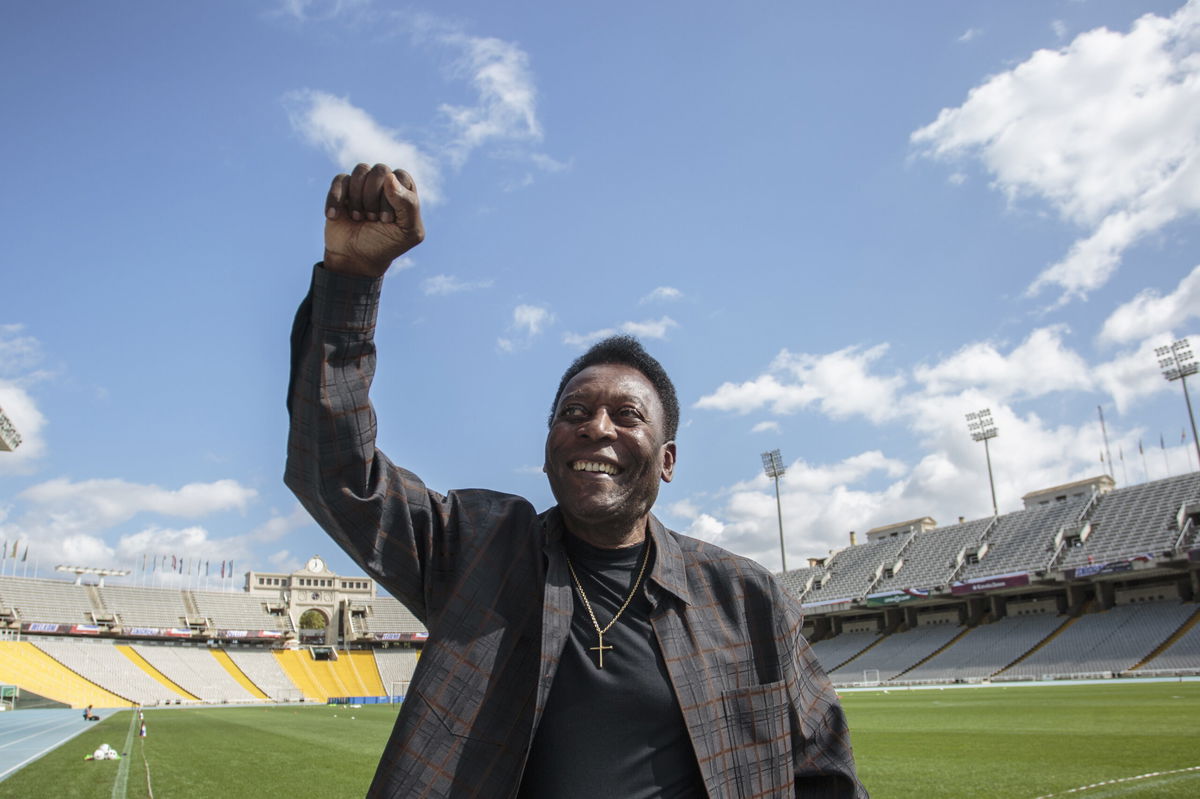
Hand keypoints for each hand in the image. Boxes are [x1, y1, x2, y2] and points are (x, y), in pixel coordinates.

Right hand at [323, 163, 424, 277]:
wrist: (356, 259)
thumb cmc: (385, 245)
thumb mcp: (408, 232)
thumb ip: (409, 204)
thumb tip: (390, 177)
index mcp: (404, 191)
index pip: (400, 177)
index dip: (392, 197)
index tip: (387, 221)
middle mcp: (385, 184)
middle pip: (380, 170)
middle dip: (374, 198)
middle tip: (372, 219)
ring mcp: (363, 185)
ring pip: (361, 170)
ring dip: (358, 198)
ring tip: (358, 218)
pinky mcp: (343, 189)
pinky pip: (339, 179)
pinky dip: (336, 199)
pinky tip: (335, 216)